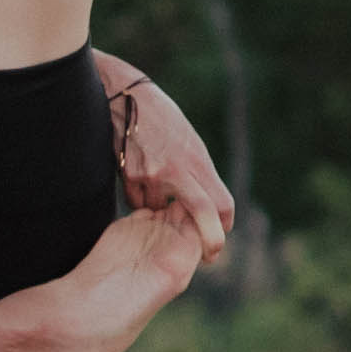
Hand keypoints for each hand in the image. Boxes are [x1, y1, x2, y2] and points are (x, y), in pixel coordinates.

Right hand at [110, 69, 233, 250]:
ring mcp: (152, 174)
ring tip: (156, 187)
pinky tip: (138, 179)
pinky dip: (141, 199)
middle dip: (210, 239)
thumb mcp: (189, 141)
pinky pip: (137, 202)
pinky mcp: (129, 175)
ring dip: (161, 211)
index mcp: (198, 159)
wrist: (125, 96)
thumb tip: (206, 204)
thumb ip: (198, 172)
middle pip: (202, 213)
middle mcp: (178, 169)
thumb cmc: (161, 118)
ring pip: (160, 212)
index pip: (221, 203)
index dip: (225, 223)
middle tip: (211, 255)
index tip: (222, 230)